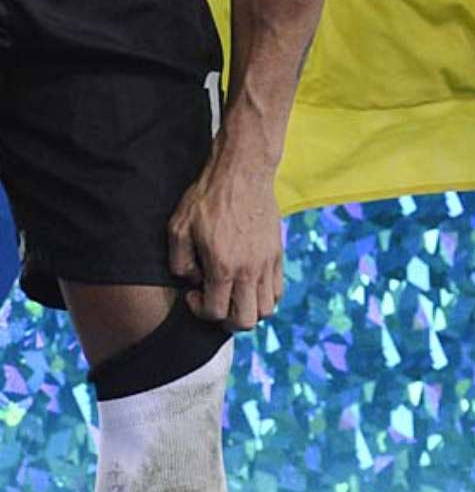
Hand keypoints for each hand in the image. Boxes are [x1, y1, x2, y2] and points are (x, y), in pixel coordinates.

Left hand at [167, 133, 283, 330]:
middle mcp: (249, 270)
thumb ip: (179, 263)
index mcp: (223, 266)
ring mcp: (267, 262)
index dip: (199, 309)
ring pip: (266, 309)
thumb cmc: (208, 197)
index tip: (193, 292)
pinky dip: (265, 296)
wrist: (243, 170)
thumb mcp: (178, 228)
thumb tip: (193, 281)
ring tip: (233, 293)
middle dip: (226, 320)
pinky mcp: (277, 252)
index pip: (216, 313)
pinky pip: (278, 289)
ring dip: (248, 309)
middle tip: (215, 300)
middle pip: (246, 321)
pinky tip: (248, 281)